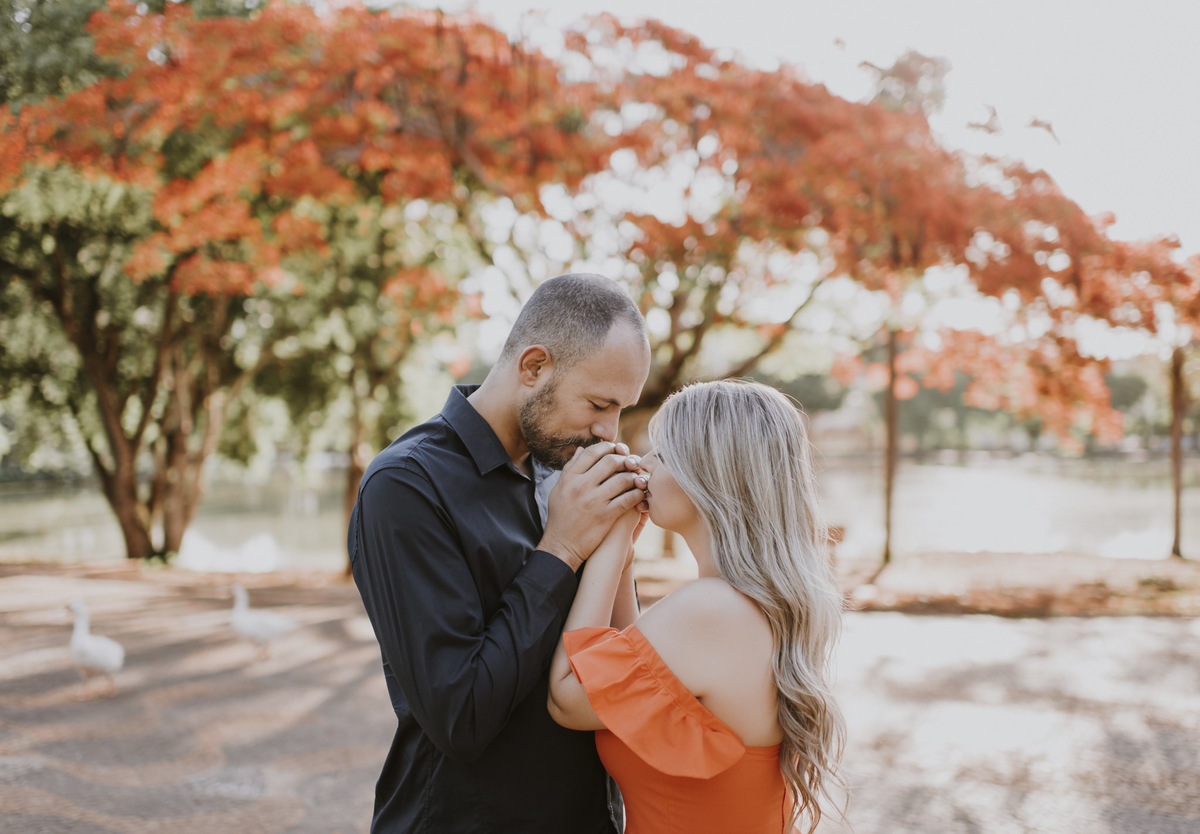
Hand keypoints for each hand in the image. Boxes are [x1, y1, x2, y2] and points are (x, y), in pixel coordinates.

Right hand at [538, 442, 645, 570]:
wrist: (561, 546)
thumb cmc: (560, 517)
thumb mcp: (558, 490)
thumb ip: (570, 469)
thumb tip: (581, 450)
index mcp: (570, 478)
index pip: (591, 452)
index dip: (607, 446)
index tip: (616, 449)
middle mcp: (581, 486)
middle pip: (611, 461)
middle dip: (624, 459)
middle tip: (631, 463)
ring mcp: (594, 501)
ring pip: (623, 478)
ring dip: (634, 476)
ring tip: (636, 478)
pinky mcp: (606, 516)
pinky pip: (628, 498)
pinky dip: (637, 493)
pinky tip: (639, 494)